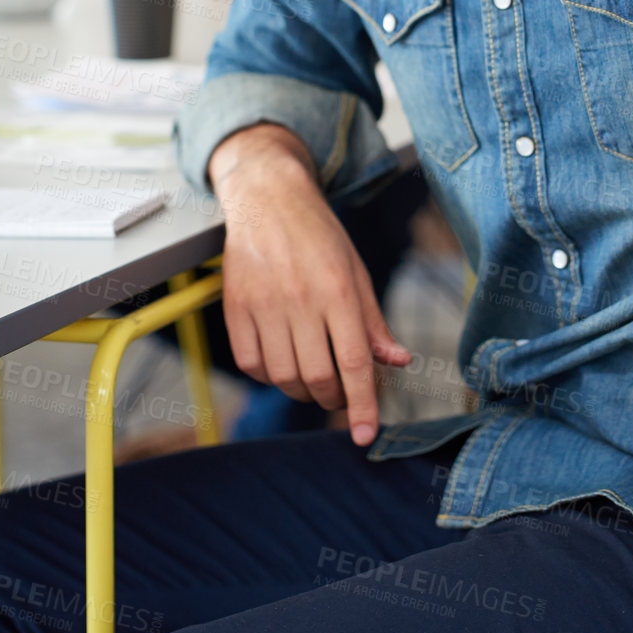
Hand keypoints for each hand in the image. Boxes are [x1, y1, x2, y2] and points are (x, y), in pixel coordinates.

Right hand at [211, 125, 411, 445]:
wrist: (268, 198)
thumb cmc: (319, 235)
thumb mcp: (356, 271)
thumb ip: (374, 322)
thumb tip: (398, 362)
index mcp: (338, 290)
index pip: (353, 362)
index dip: (361, 405)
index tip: (365, 435)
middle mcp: (300, 299)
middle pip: (316, 377)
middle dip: (332, 399)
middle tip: (339, 395)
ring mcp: (263, 303)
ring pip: (282, 376)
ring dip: (301, 390)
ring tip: (311, 377)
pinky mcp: (234, 305)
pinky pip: (250, 363)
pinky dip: (268, 375)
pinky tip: (281, 362)